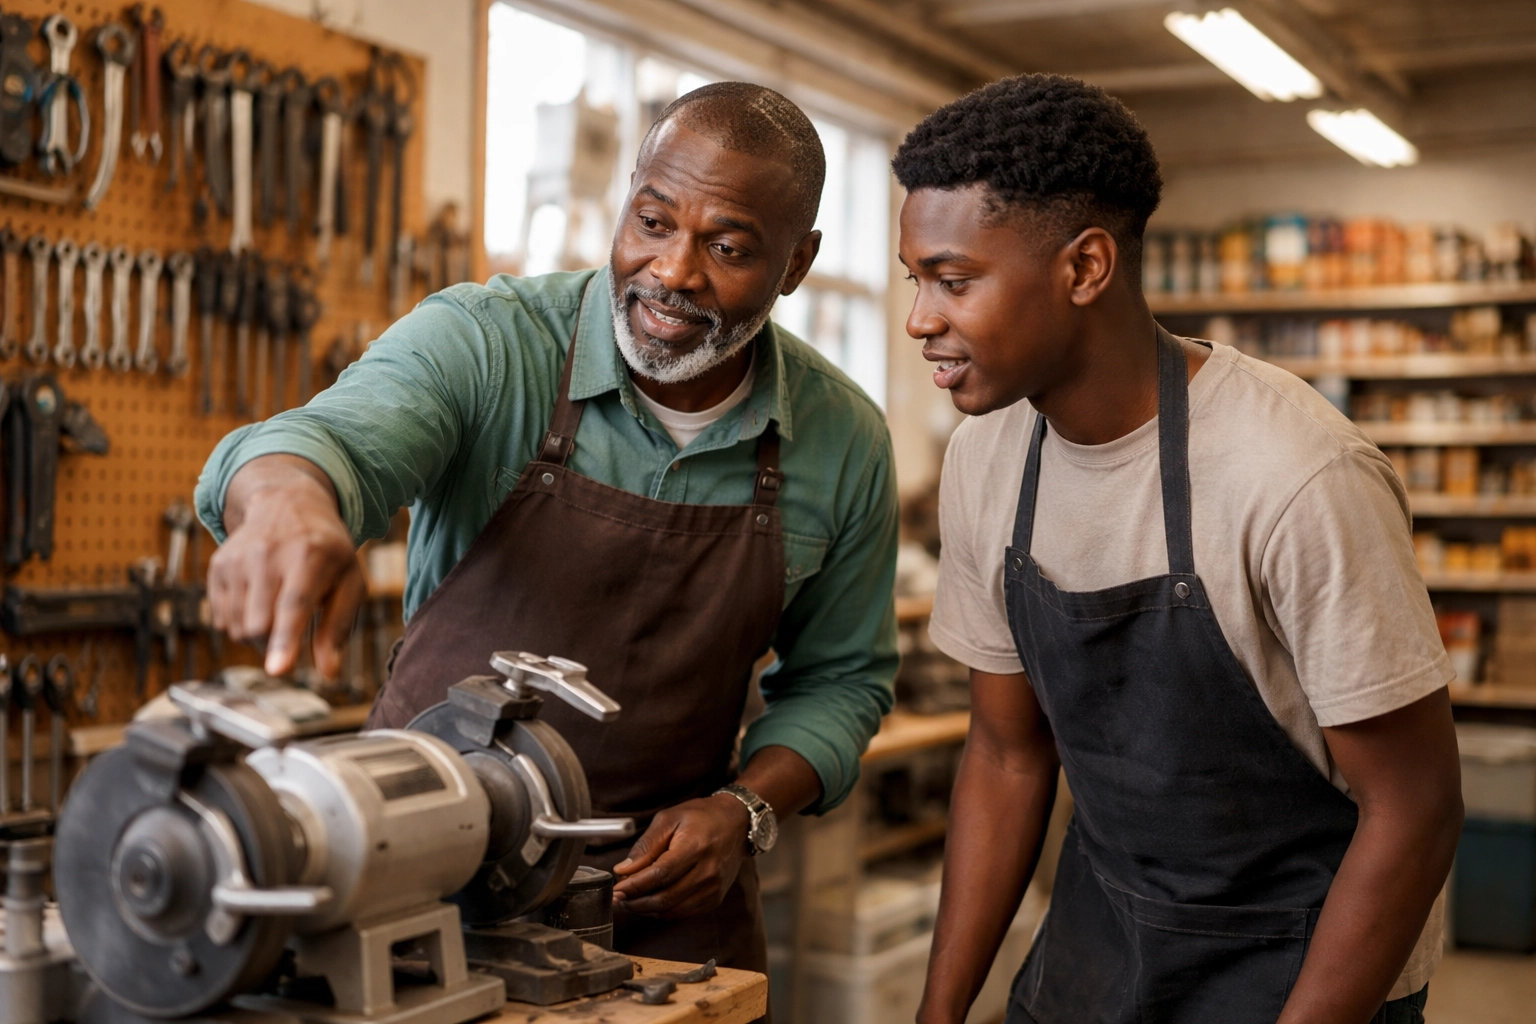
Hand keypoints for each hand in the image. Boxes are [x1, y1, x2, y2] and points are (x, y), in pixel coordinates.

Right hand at [208, 455, 365, 679]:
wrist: (287, 504)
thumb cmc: (327, 551)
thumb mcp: (349, 581)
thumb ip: (337, 627)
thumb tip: (329, 673)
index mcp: (310, 556)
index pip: (294, 606)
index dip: (285, 641)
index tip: (277, 670)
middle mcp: (268, 555)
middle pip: (260, 626)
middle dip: (275, 645)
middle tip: (293, 628)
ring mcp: (237, 559)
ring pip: (239, 628)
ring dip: (259, 637)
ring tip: (279, 611)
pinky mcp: (218, 566)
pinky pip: (223, 620)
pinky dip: (241, 624)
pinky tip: (259, 601)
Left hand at [610, 794, 749, 918]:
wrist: (737, 823)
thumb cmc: (701, 816)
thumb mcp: (669, 819)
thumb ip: (646, 845)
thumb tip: (623, 870)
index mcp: (695, 847)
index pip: (660, 875)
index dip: (635, 886)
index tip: (615, 889)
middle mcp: (708, 871)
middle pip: (665, 897)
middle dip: (636, 902)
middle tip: (617, 898)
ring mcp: (713, 888)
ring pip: (672, 910)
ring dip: (647, 909)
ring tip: (630, 901)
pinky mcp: (715, 898)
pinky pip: (683, 912)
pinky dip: (663, 911)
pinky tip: (650, 903)